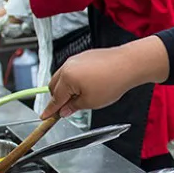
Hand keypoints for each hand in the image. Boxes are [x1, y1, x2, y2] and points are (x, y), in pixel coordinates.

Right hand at [42, 36, 171, 118]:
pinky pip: (73, 70)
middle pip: (54, 86)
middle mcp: (68, 66)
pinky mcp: (84, 56)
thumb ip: (74, 107)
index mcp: (67, 78)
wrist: (129, 64)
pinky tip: (87, 86)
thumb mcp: (91, 102)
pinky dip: (75, 80)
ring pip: (63, 77)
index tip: (44, 116)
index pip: (55, 99)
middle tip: (66, 109)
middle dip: (58, 98)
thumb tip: (65, 111)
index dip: (50, 110)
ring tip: (81, 98)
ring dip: (67, 89)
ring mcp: (76, 59)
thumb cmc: (113, 81)